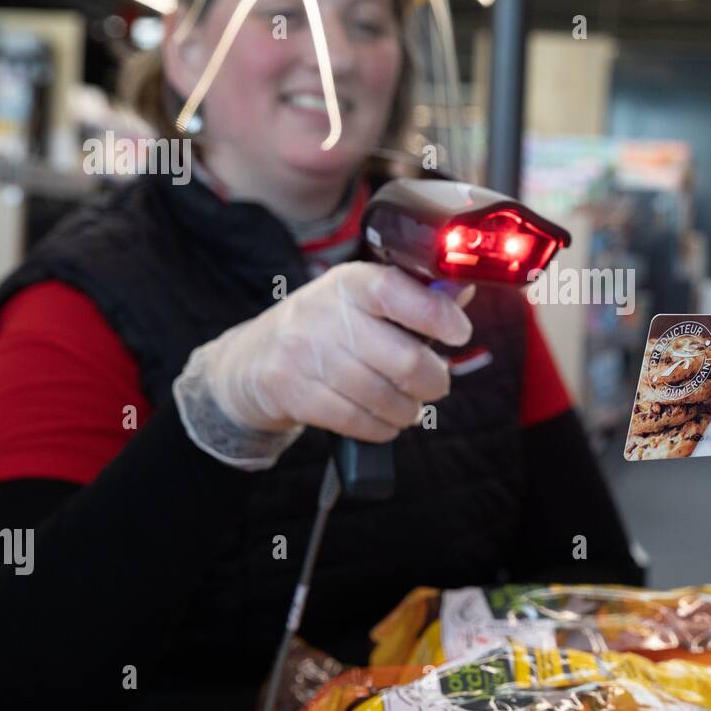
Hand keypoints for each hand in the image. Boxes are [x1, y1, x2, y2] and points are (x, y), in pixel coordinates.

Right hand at [202, 263, 472, 441]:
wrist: (250, 361)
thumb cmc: (322, 327)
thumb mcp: (357, 300)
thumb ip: (409, 296)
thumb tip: (460, 292)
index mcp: (347, 283)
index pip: (393, 290)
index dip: (434, 313)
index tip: (459, 332)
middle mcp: (323, 314)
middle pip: (402, 359)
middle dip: (433, 380)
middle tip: (436, 384)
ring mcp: (304, 354)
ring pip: (383, 396)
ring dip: (409, 409)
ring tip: (410, 406)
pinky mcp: (294, 393)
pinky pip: (356, 421)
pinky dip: (382, 428)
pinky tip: (386, 422)